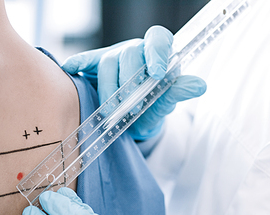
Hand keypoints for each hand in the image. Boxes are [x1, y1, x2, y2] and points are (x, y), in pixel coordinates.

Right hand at [62, 25, 206, 140]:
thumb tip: (199, 85)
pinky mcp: (94, 67)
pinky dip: (78, 63)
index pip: (158, 39)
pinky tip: (71, 69)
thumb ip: (178, 92)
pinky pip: (85, 61)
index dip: (157, 53)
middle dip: (129, 82)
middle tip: (131, 106)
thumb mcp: (165, 103)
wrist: (133, 121)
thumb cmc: (151, 108)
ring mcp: (112, 57)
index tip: (156, 73)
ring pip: (108, 62)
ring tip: (113, 111)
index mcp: (156, 54)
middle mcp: (134, 51)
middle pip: (129, 53)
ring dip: (109, 89)